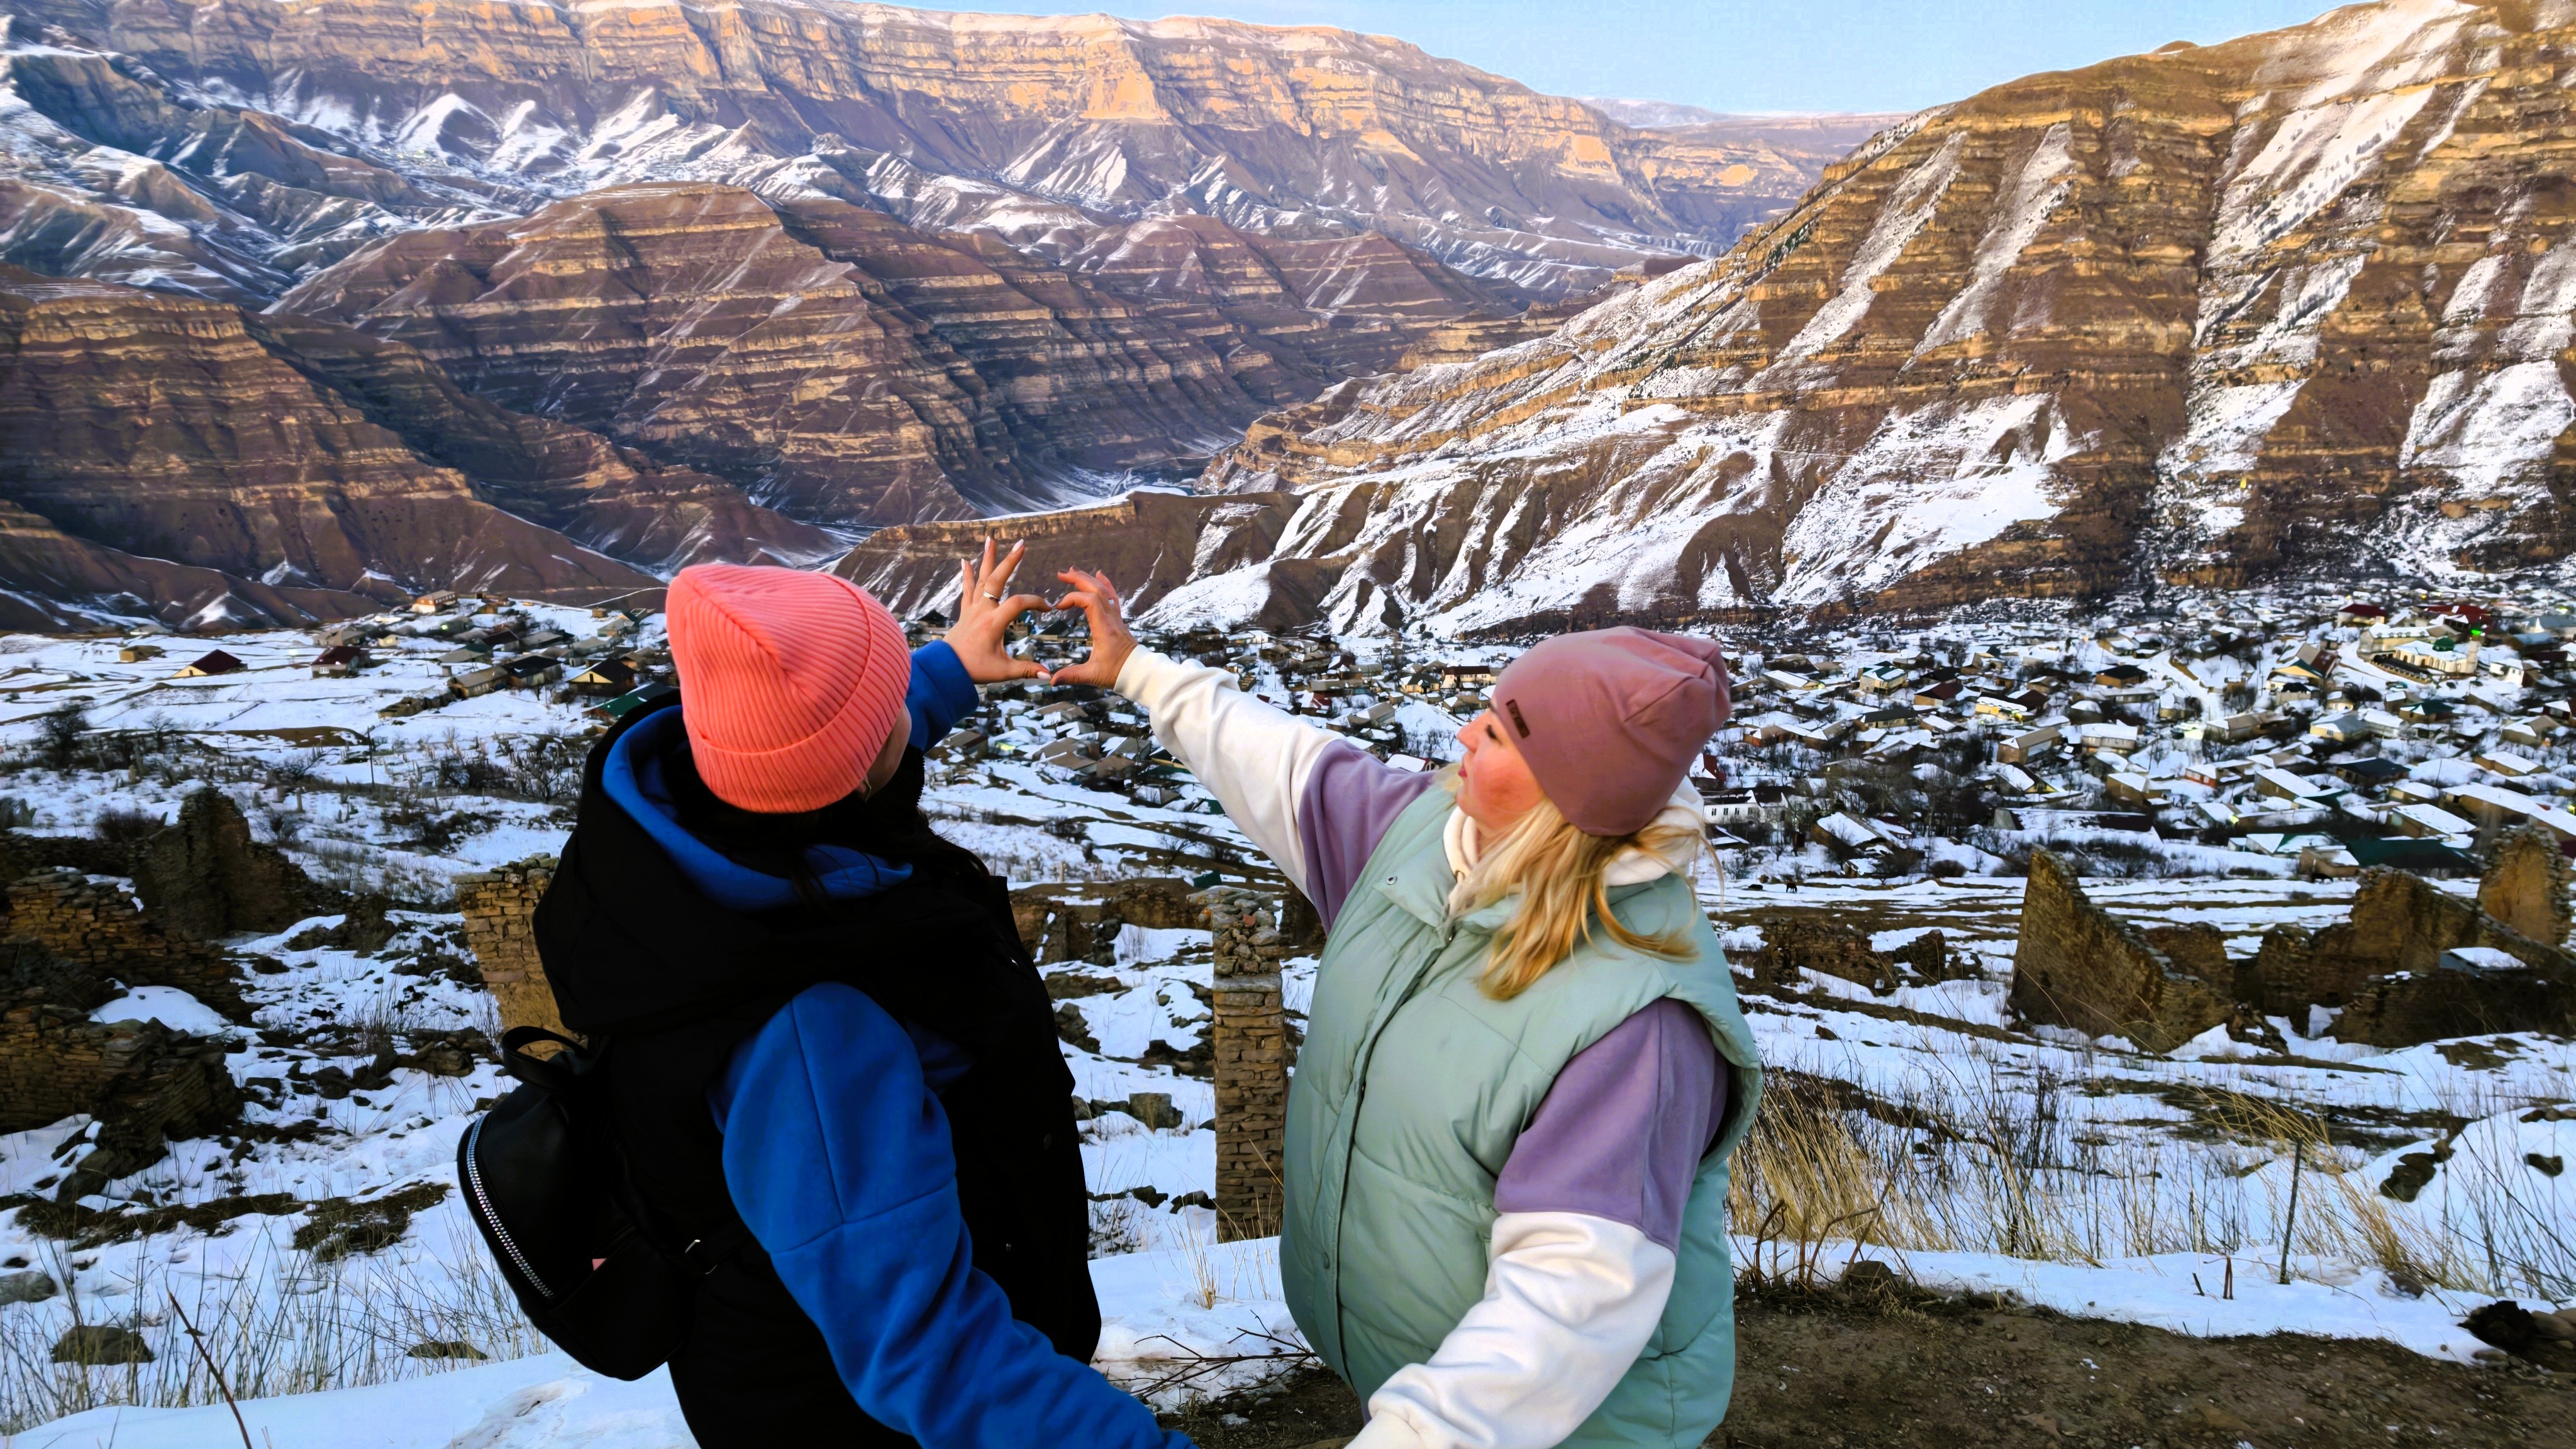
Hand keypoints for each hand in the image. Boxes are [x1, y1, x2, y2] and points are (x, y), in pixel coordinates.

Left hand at [941, 538, 1049, 684]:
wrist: (945, 669)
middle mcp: (982, 611)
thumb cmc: (974, 669)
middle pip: (997, 580)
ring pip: (980, 579)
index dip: (1035, 602)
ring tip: (990, 539)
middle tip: (1021, 544)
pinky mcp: (966, 612)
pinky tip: (965, 561)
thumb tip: (1049, 676)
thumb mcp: (1002, 671)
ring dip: (987, 558)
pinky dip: (967, 574)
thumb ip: (1026, 670)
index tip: (1047, 609)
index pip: (1018, 603)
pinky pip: (967, 589)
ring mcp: (972, 609)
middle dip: (1010, 561)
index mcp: (993, 623)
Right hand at [1050, 567, 1135, 689]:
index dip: (1072, 598)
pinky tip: (1099, 574)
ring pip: (1104, 591)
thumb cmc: (1118, 673)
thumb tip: (1052, 680)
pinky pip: (1112, 596)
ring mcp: (1115, 617)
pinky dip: (1105, 583)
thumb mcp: (1093, 675)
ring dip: (1088, 579)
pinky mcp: (1117, 620)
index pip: (1090, 602)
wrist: (1139, 672)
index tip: (1058, 607)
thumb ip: (1072, 676)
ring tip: (1073, 571)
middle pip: (1096, 590)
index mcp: (1104, 628)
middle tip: (1061, 574)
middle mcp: (1111, 619)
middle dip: (1078, 579)